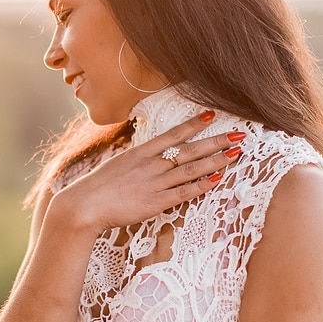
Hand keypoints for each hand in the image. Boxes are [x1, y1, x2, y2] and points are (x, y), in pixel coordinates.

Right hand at [55, 111, 244, 233]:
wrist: (83, 206)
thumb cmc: (96, 188)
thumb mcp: (116, 165)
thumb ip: (135, 160)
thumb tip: (144, 155)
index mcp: (140, 153)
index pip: (172, 134)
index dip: (194, 125)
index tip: (212, 115)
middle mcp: (151, 164)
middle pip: (190, 149)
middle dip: (216, 141)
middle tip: (239, 134)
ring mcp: (155, 183)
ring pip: (192, 168)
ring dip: (216, 160)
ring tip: (236, 152)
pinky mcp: (156, 203)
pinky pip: (185, 192)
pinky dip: (202, 184)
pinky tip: (218, 178)